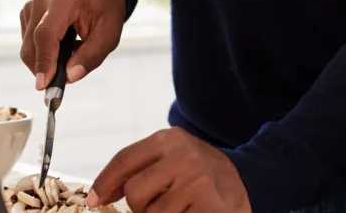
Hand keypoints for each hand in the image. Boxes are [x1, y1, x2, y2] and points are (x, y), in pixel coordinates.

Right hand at [18, 0, 126, 88]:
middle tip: (63, 83)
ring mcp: (30, 8)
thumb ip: (91, 56)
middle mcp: (40, 2)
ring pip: (28, 49)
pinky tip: (62, 47)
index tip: (43, 85)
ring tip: (71, 54)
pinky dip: (43, 54)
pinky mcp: (26, 16)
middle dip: (45, 69)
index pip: (45, 35)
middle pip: (32, 46)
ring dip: (46, 62)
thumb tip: (70, 77)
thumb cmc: (104, 9)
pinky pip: (29, 45)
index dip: (43, 62)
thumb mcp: (109, 34)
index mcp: (63, 2)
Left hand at [86, 128, 251, 212]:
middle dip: (142, 206)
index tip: (94, 201)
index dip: (105, 183)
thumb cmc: (203, 177)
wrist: (251, 184)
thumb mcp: (175, 160)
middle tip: (164, 204)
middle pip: (135, 192)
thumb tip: (100, 196)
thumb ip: (143, 170)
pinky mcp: (207, 203)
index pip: (125, 159)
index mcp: (171, 140)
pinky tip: (191, 211)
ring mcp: (196, 180)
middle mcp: (183, 155)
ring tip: (181, 208)